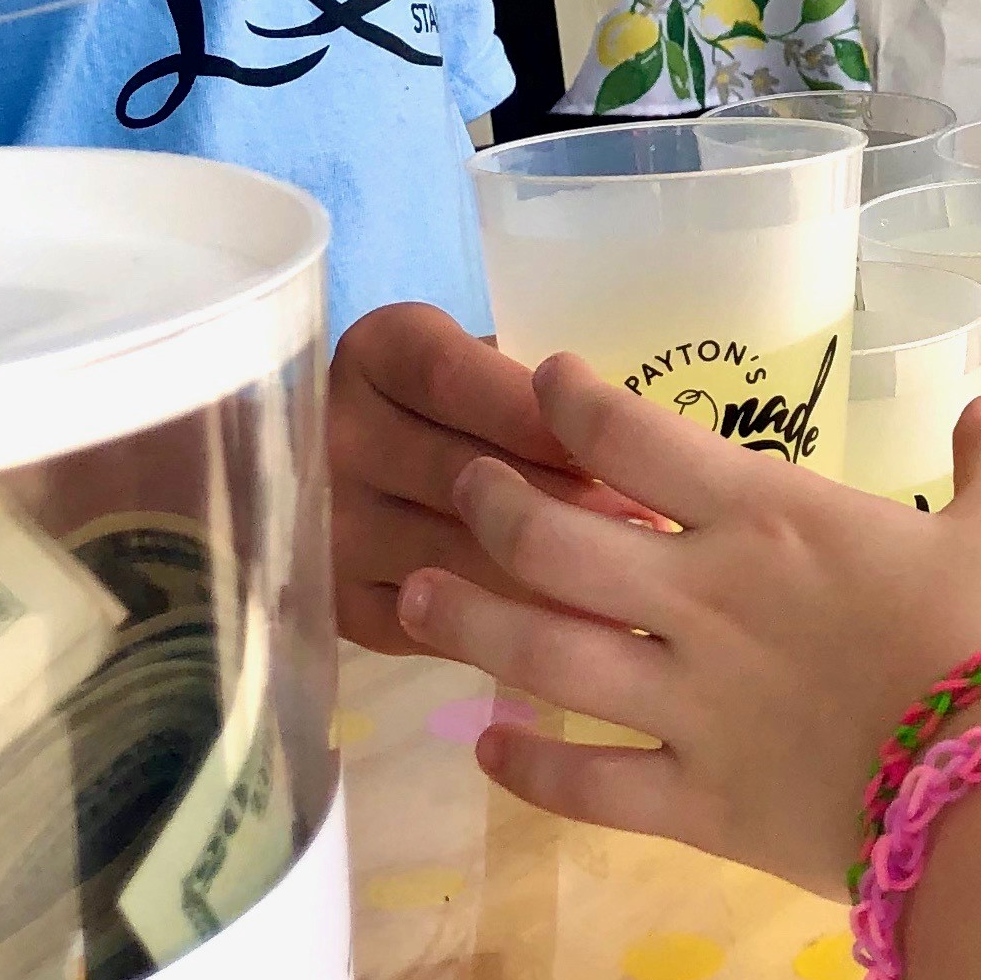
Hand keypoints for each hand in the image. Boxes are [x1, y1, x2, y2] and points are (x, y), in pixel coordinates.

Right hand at [328, 303, 618, 653]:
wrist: (385, 467)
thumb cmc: (472, 406)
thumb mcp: (494, 370)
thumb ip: (535, 396)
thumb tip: (630, 449)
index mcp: (374, 351)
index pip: (455, 380)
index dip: (536, 417)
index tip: (610, 453)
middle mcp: (335, 433)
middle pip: (459, 472)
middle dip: (563, 503)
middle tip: (651, 529)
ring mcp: (330, 523)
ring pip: (452, 556)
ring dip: (548, 575)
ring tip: (633, 584)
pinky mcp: (340, 601)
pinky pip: (430, 623)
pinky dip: (505, 628)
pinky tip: (575, 628)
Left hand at [394, 358, 980, 894]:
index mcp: (768, 520)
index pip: (635, 439)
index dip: (573, 401)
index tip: (540, 380)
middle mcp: (703, 600)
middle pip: (552, 541)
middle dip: (488, 506)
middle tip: (458, 488)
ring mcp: (687, 706)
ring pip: (541, 654)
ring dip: (467, 624)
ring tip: (414, 600)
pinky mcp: (694, 803)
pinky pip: (587, 784)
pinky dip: (529, 767)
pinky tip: (488, 747)